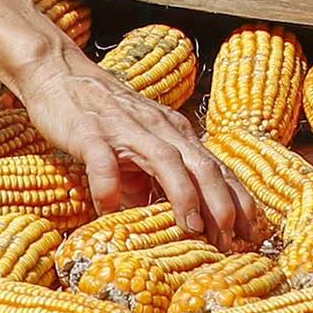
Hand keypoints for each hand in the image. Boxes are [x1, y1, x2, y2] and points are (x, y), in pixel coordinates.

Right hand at [16, 57, 262, 250]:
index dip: (238, 200)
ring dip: (184, 194)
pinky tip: (108, 210)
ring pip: (166, 160)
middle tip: (234, 238)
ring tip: (192, 228)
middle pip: (202, 164)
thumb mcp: (139, 149)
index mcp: (174, 134)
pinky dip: (109, 186)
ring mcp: (125, 129)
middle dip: (223, 202)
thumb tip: (169, 223)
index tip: (253, 232)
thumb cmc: (103, 117)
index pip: (216, 168)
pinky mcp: (90, 131)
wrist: (59, 74)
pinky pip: (103, 160)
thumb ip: (154, 182)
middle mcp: (159, 129)